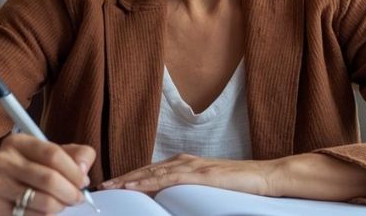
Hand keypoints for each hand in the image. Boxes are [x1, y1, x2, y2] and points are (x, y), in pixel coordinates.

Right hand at [0, 135, 95, 215]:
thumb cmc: (18, 165)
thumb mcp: (39, 151)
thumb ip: (69, 154)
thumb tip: (84, 168)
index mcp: (17, 143)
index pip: (52, 154)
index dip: (74, 170)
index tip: (83, 180)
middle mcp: (3, 163)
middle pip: (49, 180)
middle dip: (71, 192)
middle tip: (78, 196)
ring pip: (43, 203)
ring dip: (61, 206)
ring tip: (63, 203)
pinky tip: (47, 210)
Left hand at [98, 154, 275, 196]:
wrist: (264, 177)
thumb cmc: (238, 186)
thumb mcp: (206, 189)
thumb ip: (187, 192)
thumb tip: (169, 204)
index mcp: (184, 164)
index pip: (150, 172)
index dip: (129, 178)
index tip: (111, 187)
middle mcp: (184, 161)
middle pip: (146, 171)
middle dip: (122, 179)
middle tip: (101, 187)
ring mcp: (191, 166)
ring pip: (152, 174)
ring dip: (128, 181)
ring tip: (110, 188)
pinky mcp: (199, 175)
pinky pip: (167, 179)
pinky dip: (147, 182)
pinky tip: (133, 187)